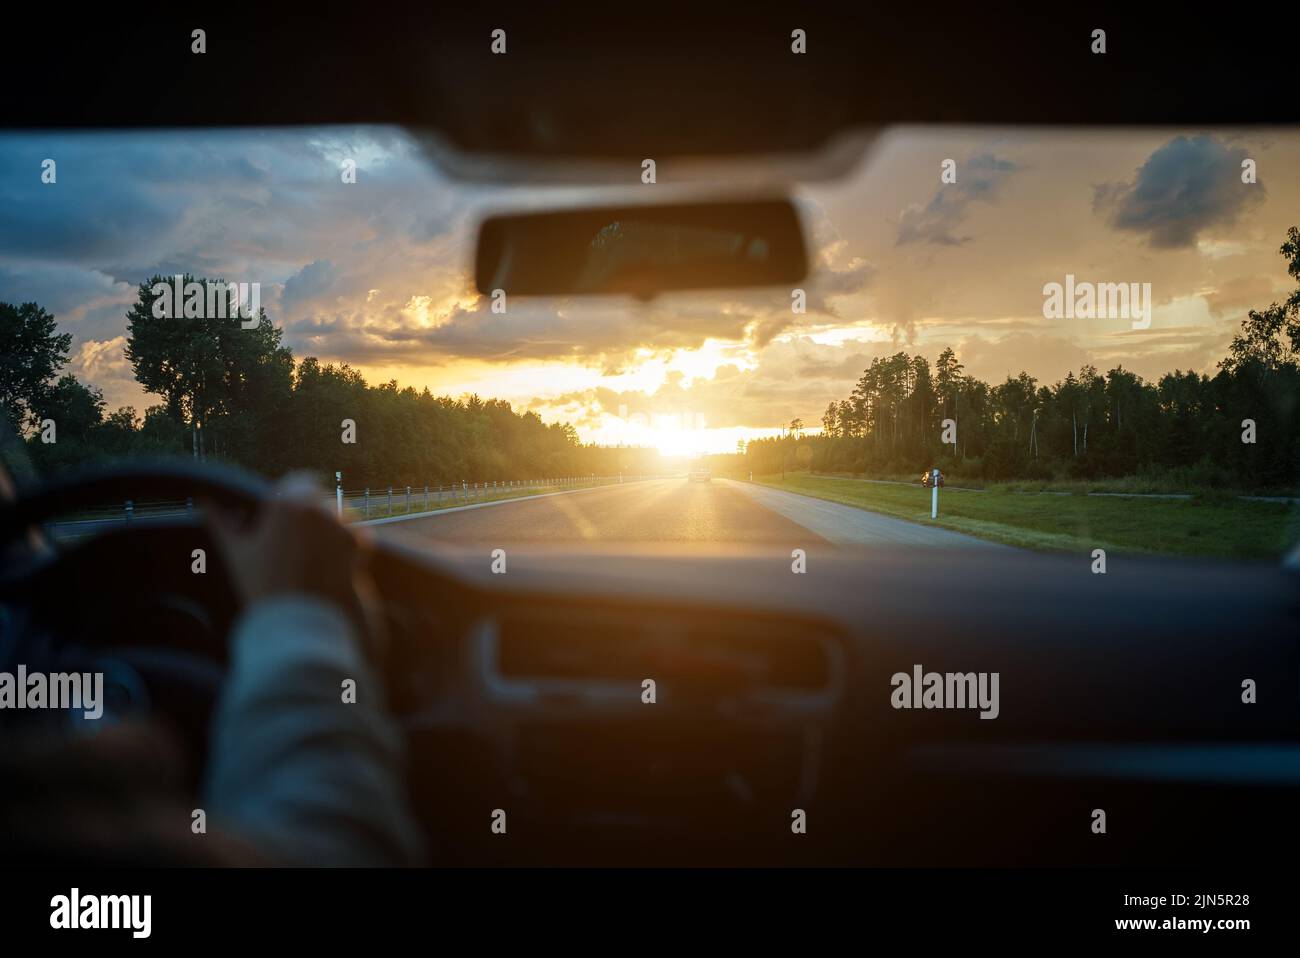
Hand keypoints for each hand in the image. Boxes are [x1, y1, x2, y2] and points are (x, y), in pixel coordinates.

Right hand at [204, 475, 380, 655]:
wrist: (300, 622)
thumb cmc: (262, 587)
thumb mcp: (237, 553)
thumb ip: (219, 522)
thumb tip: (203, 501)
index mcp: (286, 503)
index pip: (296, 481)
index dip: (291, 496)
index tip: (286, 513)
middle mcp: (317, 507)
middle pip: (318, 497)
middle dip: (310, 512)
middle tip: (297, 540)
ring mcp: (341, 523)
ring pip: (337, 513)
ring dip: (328, 525)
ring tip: (311, 556)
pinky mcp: (359, 541)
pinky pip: (353, 532)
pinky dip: (345, 543)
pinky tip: (328, 563)